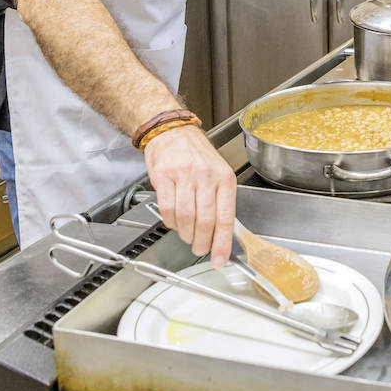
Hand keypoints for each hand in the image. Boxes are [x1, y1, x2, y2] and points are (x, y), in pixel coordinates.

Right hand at [144, 124, 236, 265]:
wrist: (172, 131)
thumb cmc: (196, 154)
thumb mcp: (218, 172)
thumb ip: (220, 200)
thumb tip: (222, 233)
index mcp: (224, 177)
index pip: (226, 218)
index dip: (223, 243)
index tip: (220, 260)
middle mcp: (206, 176)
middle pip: (205, 221)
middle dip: (202, 243)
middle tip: (200, 249)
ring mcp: (185, 175)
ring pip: (186, 217)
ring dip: (186, 234)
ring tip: (187, 236)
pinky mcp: (164, 176)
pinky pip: (167, 208)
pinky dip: (170, 221)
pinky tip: (173, 221)